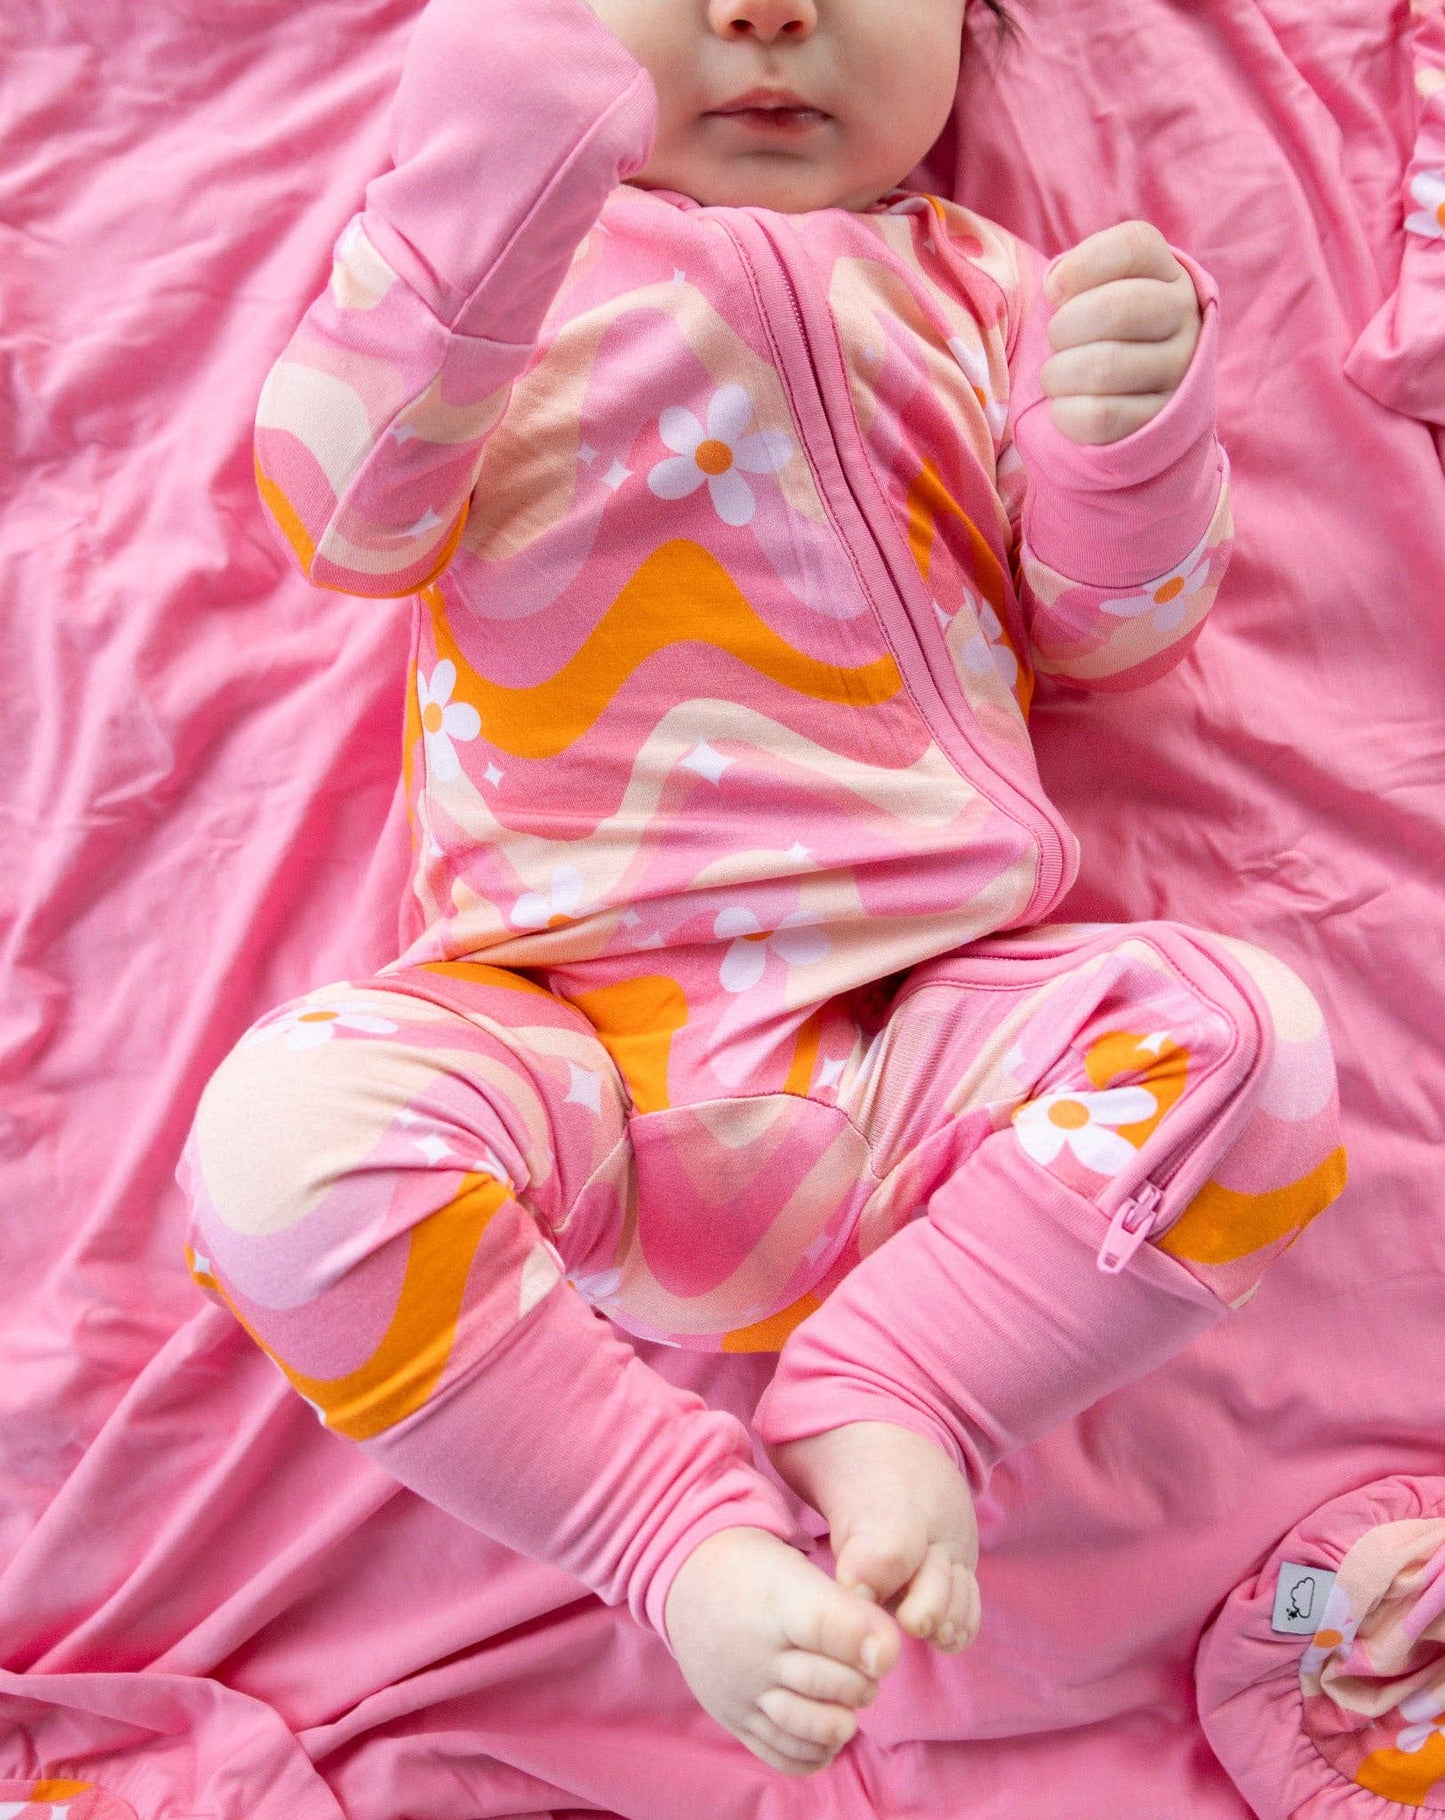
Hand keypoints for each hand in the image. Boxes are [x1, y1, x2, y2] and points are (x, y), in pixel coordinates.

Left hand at [1038, 220, 1201, 444]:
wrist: (1140, 395)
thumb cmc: (1101, 331)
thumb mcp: (1096, 289)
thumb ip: (1074, 274)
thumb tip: (1055, 285)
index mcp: (1167, 272)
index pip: (1131, 247)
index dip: (1080, 266)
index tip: (1054, 290)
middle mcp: (1184, 316)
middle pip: (1116, 308)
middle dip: (1063, 327)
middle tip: (1055, 340)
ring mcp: (1178, 370)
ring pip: (1104, 367)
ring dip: (1058, 374)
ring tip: (1056, 376)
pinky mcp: (1160, 420)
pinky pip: (1100, 417)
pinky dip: (1065, 412)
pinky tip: (1065, 405)